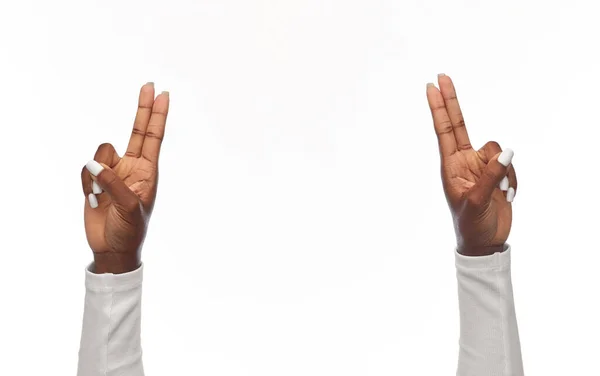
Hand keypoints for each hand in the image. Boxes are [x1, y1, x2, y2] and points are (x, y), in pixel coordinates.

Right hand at [81, 82, 169, 272]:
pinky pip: (87, 168)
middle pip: (136, 131)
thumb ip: (114, 183)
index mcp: (148, 172)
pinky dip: (88, 183)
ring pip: (101, 153)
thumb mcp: (130, 207)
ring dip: (100, 174)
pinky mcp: (94, 179)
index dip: (157, 116)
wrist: (111, 249)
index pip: (153, 138)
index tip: (162, 95)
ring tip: (104, 196)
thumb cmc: (130, 230)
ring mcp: (113, 172)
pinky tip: (94, 199)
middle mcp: (132, 167)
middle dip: (142, 109)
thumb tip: (95, 163)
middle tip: (149, 86)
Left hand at [426, 74, 516, 255]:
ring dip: (505, 171)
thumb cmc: (470, 224)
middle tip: (442, 76)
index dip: (440, 108)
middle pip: (460, 124)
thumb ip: (491, 175)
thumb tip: (506, 151)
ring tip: (502, 193)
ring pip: (498, 150)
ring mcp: (481, 166)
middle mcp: (464, 161)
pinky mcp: (497, 173)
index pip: (444, 130)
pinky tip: (508, 196)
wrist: (484, 241)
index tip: (432, 87)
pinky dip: (513, 180)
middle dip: (452, 101)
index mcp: (451, 166)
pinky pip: (510, 164)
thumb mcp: (477, 201)